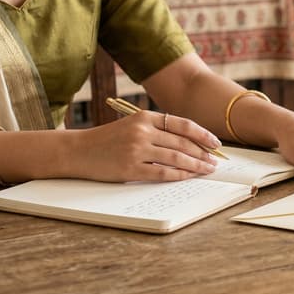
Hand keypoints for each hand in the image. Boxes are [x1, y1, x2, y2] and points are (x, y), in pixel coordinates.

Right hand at [72, 111, 219, 181]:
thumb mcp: (133, 125)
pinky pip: (162, 173)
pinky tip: (189, 177)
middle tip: (215, 160)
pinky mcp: (130, 168)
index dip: (202, 134)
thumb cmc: (108, 139)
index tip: (215, 143)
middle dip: (203, 152)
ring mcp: (136, 150)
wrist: (77, 151)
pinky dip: (179, 175)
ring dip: (196, 165)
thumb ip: (158, 129)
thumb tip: (191, 142)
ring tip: (207, 169)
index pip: (183, 124)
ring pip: (176, 158)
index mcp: (145, 117)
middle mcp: (142, 131)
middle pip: (182, 142)